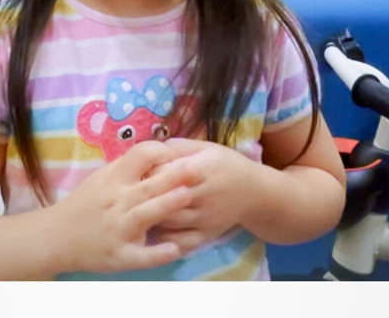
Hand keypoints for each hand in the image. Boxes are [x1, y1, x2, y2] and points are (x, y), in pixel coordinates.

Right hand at [51, 139, 195, 273]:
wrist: (55, 237)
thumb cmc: (84, 204)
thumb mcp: (100, 178)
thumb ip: (127, 168)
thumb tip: (157, 152)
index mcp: (113, 180)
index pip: (139, 156)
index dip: (160, 152)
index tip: (176, 156)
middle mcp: (116, 202)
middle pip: (148, 184)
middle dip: (174, 175)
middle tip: (198, 169)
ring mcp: (119, 229)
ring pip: (146, 215)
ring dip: (168, 205)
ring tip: (188, 197)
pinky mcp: (120, 255)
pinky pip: (141, 255)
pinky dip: (158, 253)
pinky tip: (175, 249)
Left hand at [147, 138, 261, 254]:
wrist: (256, 193)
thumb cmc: (226, 165)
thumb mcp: (206, 148)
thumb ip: (178, 147)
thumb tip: (151, 150)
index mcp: (200, 169)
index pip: (164, 172)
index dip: (147, 173)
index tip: (138, 172)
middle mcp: (201, 195)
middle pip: (163, 198)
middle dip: (145, 197)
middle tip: (132, 195)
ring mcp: (204, 218)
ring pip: (168, 221)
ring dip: (151, 217)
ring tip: (139, 211)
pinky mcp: (206, 235)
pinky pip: (180, 241)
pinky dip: (164, 238)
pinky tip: (154, 230)